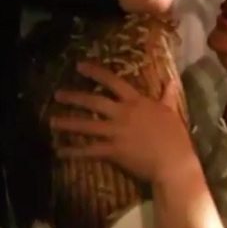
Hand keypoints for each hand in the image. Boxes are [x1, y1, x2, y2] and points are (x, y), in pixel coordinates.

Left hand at [50, 62, 194, 182]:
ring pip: (87, 125)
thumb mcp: (171, 111)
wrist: (173, 161)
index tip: (80, 66)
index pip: (113, 82)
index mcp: (136, 102)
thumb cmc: (175, 136)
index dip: (96, 73)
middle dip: (74, 97)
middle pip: (94, 102)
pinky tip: (60, 151)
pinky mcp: (113, 151)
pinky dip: (73, 151)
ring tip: (51, 121)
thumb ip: (167, 96)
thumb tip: (171, 81)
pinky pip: (89, 151)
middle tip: (57, 94)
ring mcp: (116, 132)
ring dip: (68, 123)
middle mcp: (123, 113)